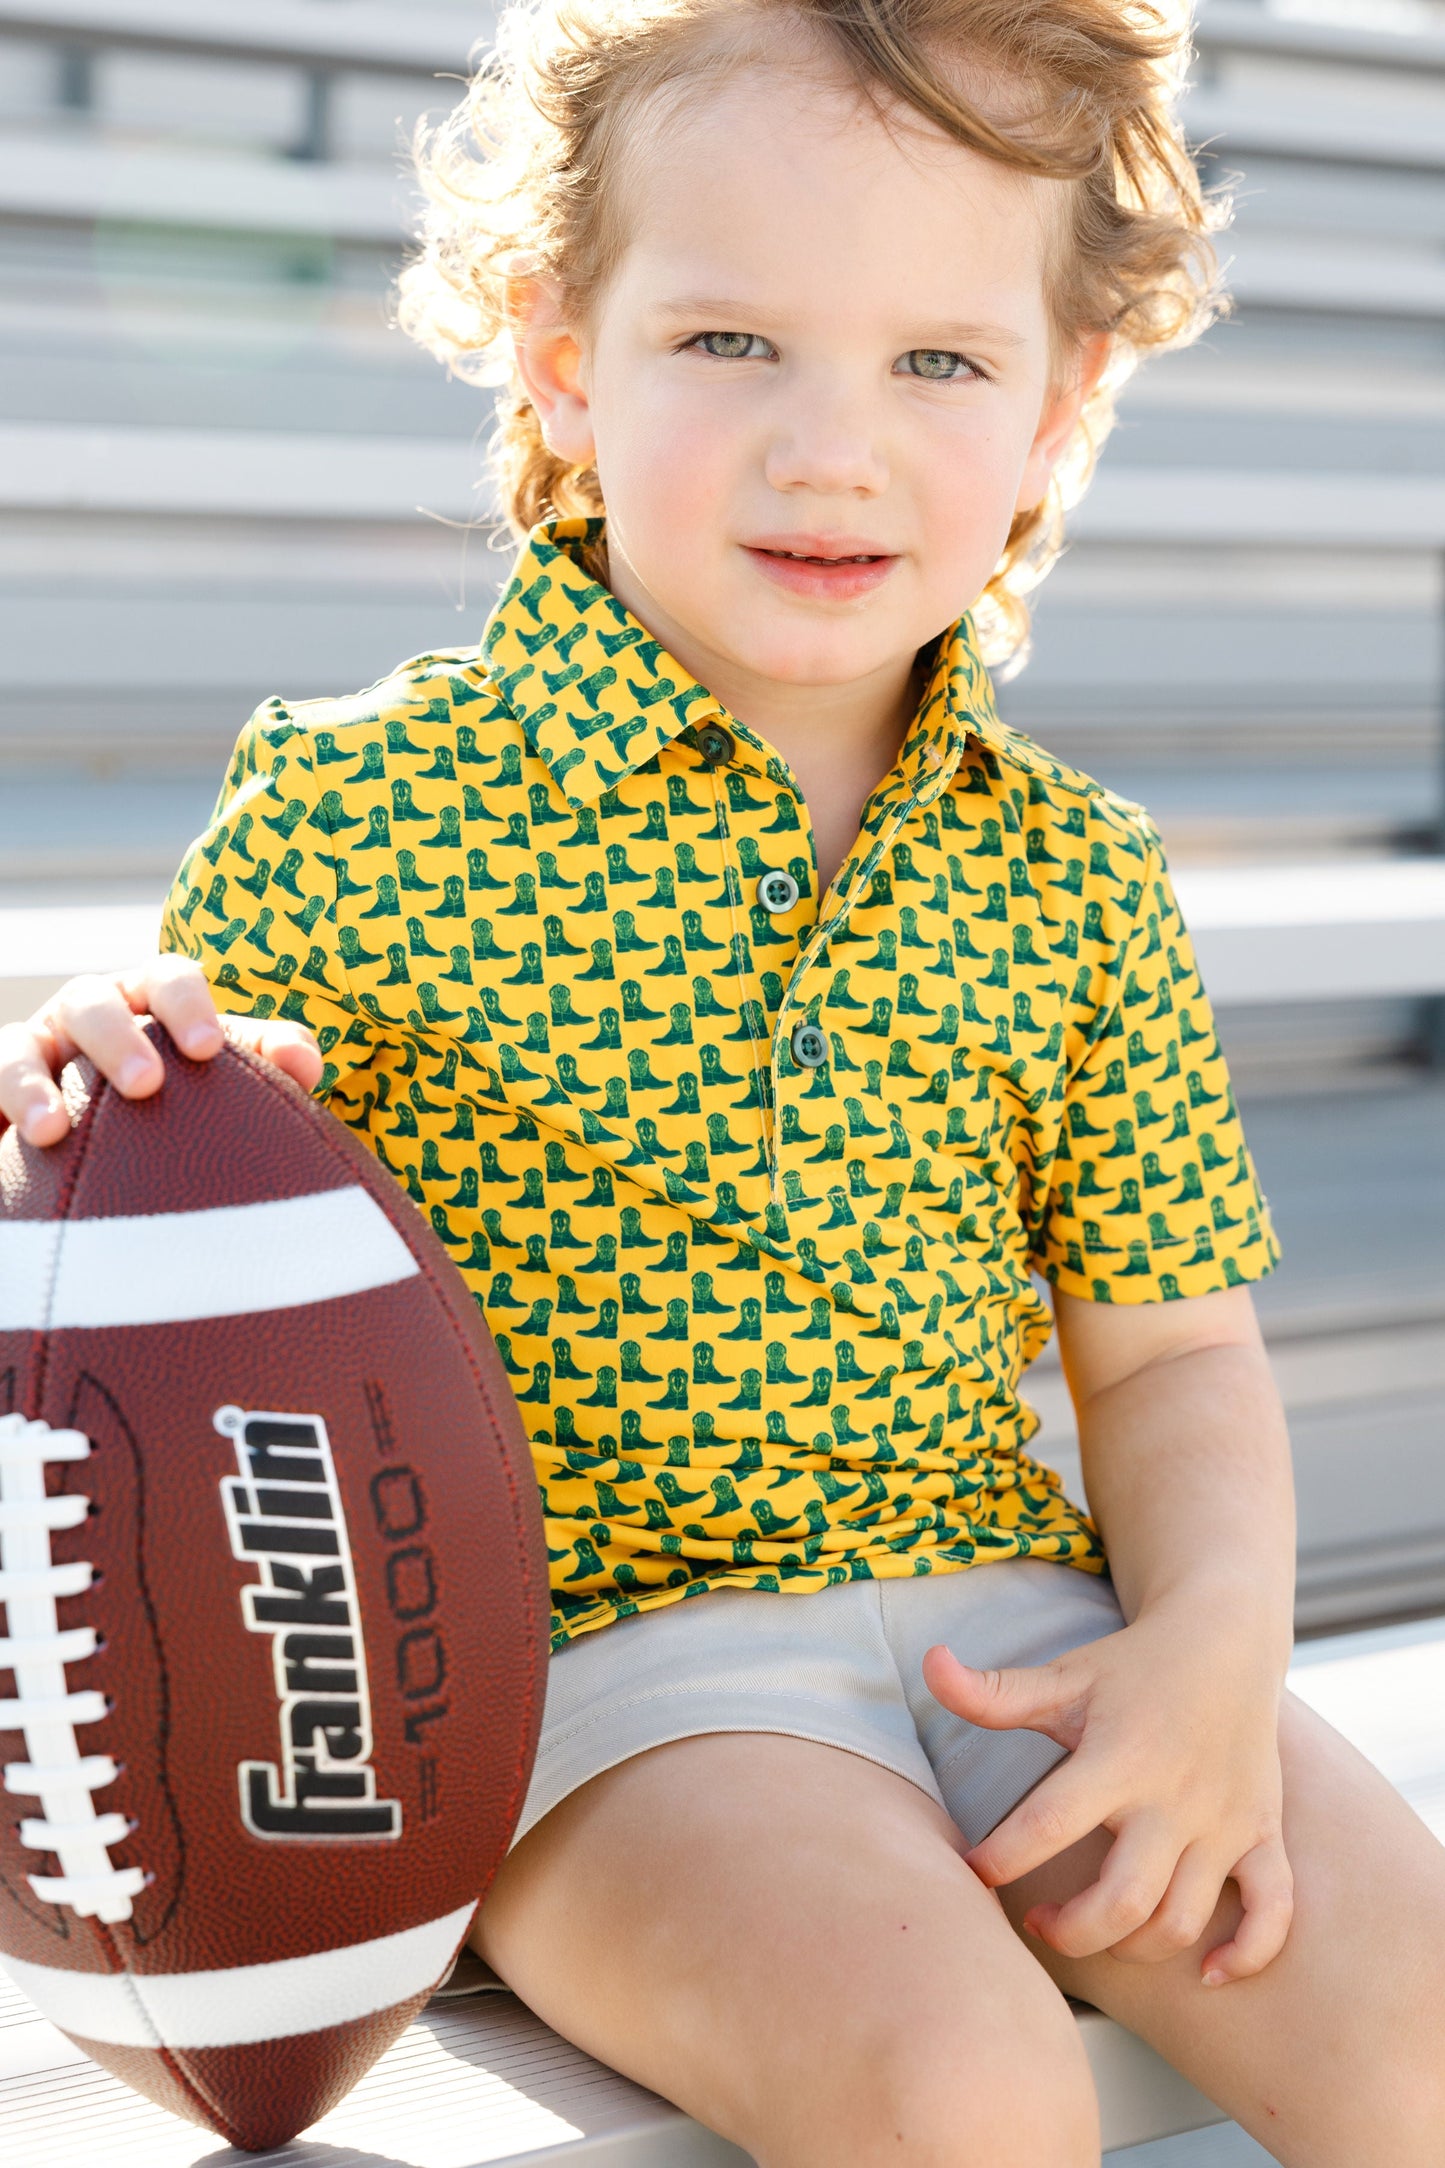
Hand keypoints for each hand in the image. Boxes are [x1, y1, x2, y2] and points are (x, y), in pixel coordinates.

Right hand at [0, 956, 321, 1144]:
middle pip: (93, 1002)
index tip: (207, 1050)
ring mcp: (37, 1046)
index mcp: (150, 999)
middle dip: (115, 1037)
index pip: (167, 977)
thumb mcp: (224, 1074)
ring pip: (20, 1046)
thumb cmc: (186, 1094)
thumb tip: (305, 1062)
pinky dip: (0, 1110)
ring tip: (53, 1130)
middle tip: (145, 1085)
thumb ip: (267, 1059)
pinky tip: (21, 1145)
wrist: (117, 1140)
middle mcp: (90, 1012)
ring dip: (31, 1082)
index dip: (186, 1004)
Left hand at [922, 1603, 1293, 1987]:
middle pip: (1122, 1899)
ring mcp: (1224, 1822)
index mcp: (1119, 1756)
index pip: (1050, 1822)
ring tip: (1095, 1931)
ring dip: (1133, 1946)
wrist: (1226, 1641)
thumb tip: (929, 1663)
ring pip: (1182, 1919)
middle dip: (1070, 1931)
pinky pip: (1273, 1912)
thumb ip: (994, 1691)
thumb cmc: (1134, 1667)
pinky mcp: (1262, 1834)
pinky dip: (1247, 1953)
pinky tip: (1207, 1973)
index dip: (1001, 1857)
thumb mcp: (1064, 1676)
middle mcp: (1174, 1798)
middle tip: (1038, 1921)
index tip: (972, 1870)